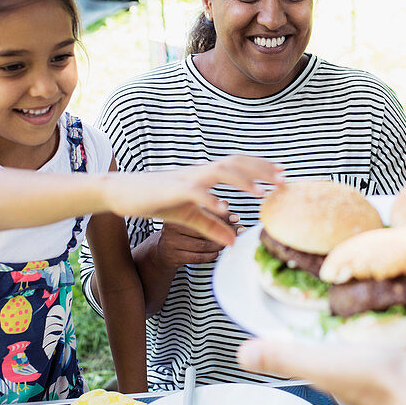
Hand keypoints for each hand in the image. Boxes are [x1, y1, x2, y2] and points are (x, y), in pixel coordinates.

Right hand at [110, 155, 281, 246]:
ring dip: (242, 181)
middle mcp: (199, 172)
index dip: (260, 168)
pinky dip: (212, 199)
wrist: (121, 194)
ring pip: (219, 172)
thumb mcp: (188, 217)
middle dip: (261, 169)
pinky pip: (196, 193)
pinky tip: (226, 209)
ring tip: (261, 193)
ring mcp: (186, 179)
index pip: (238, 165)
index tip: (282, 175)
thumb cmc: (155, 201)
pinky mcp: (172, 190)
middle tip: (284, 179)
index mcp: (204, 175)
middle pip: (235, 163)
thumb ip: (212, 227)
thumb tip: (233, 241)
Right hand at [152, 204, 236, 267]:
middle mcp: (172, 225)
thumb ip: (210, 211)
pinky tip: (216, 253)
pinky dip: (211, 256)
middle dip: (225, 231)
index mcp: (178, 211)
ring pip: (202, 245)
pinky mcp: (174, 255)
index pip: (204, 212)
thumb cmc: (184, 231)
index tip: (236, 218)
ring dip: (219, 246)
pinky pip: (197, 257)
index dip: (223, 215)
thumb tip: (225, 204)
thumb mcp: (194, 217)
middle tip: (238, 232)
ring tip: (225, 243)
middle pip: (204, 229)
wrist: (163, 250)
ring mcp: (171, 241)